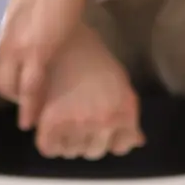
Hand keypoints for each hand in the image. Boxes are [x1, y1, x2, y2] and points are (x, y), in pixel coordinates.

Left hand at [0, 0, 99, 130]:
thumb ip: (4, 12)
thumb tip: (4, 19)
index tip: (0, 83)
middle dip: (5, 90)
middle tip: (17, 96)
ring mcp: (16, 46)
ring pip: (10, 86)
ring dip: (18, 100)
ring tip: (27, 108)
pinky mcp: (38, 51)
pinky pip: (31, 87)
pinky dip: (30, 106)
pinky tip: (31, 119)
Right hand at [31, 23, 144, 159]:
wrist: (61, 32)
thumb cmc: (90, 51)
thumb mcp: (119, 80)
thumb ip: (127, 113)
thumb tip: (138, 142)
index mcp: (125, 111)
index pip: (120, 147)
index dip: (108, 142)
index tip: (98, 134)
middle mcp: (105, 121)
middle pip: (94, 152)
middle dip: (86, 142)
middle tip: (75, 126)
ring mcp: (80, 123)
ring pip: (71, 153)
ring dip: (66, 143)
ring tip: (60, 126)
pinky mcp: (52, 121)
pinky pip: (49, 148)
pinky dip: (48, 144)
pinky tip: (46, 129)